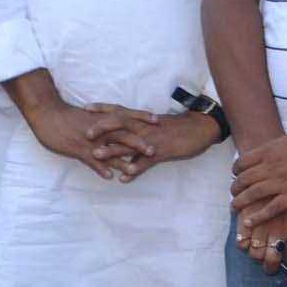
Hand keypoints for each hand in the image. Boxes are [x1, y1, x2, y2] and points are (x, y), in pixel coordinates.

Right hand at [25, 101, 150, 180]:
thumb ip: (102, 119)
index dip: (141, 117)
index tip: (158, 120)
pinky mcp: (78, 149)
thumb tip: (113, 123)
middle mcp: (100, 128)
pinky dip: (100, 168)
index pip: (126, 116)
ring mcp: (90, 140)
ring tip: (134, 170)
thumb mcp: (88, 115)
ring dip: (122, 161)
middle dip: (139, 143)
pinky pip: (91, 160)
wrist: (48, 114)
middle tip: (153, 150)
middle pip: (123, 135)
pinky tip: (109, 176)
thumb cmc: (67, 115)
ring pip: (109, 150)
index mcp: (103, 117)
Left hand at [97, 108, 222, 180]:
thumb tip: (127, 136)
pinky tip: (124, 178)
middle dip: (102, 128)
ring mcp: (151, 140)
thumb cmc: (178, 127)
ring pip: (129, 144)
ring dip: (113, 150)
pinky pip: (146, 162)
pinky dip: (135, 170)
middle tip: (86, 134)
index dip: (102, 109)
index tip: (85, 108)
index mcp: (142, 120)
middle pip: (119, 125)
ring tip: (97, 156)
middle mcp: (144, 127)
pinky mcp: (161, 152)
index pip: (119, 110)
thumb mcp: (156, 125)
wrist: (200, 128)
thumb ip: (140, 129)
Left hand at [232, 124, 286, 233]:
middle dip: (235, 188)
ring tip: (234, 207)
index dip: (236, 170)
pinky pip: (270, 208)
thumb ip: (277, 149)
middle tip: (233, 193)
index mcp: (268, 151)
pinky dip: (257, 216)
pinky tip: (249, 221)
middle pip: (243, 179)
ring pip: (252, 194)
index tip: (236, 175)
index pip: (242, 162)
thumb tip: (272, 153)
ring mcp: (280, 182)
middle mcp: (270, 166)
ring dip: (240, 202)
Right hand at [237, 207, 286, 286]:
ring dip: (255, 255)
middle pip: (272, 260)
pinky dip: (242, 244)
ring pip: (255, 254)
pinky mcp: (245, 221)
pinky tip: (244, 237)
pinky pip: (241, 242)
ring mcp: (261, 227)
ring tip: (256, 247)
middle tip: (269, 264)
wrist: (268, 165)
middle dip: (270, 267)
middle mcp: (279, 230)